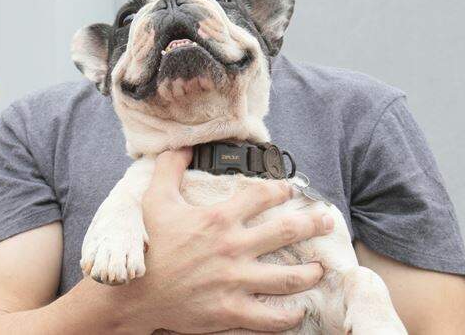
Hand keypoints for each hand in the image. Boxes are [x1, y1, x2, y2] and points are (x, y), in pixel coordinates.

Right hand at [119, 148, 333, 333]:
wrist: (136, 294)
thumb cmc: (150, 246)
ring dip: (311, 271)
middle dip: (314, 223)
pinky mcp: (232, 311)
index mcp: (218, 219)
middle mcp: (233, 248)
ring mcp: (235, 282)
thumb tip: (182, 147)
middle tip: (328, 221)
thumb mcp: (155, 200)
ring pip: (289, 277)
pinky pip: (273, 317)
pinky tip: (299, 309)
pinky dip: (291, 314)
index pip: (263, 196)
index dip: (282, 188)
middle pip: (287, 231)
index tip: (291, 188)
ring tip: (320, 268)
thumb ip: (169, 169)